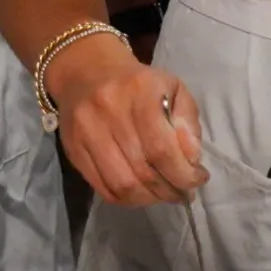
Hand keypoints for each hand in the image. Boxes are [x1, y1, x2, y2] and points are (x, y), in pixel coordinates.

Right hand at [46, 36, 208, 207]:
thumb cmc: (139, 83)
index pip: (162, 148)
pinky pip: (103, 188)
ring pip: (122, 185)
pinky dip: (127, 199)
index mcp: (139, 90)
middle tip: (183, 193)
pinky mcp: (73, 149)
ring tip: (164, 195)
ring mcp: (86, 131)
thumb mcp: (173, 88)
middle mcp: (108, 110)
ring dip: (149, 199)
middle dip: (170, 190)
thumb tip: (192, 158)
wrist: (87, 71)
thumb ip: (187, 121)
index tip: (198, 179)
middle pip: (143, 170)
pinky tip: (142, 194)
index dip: (183, 173)